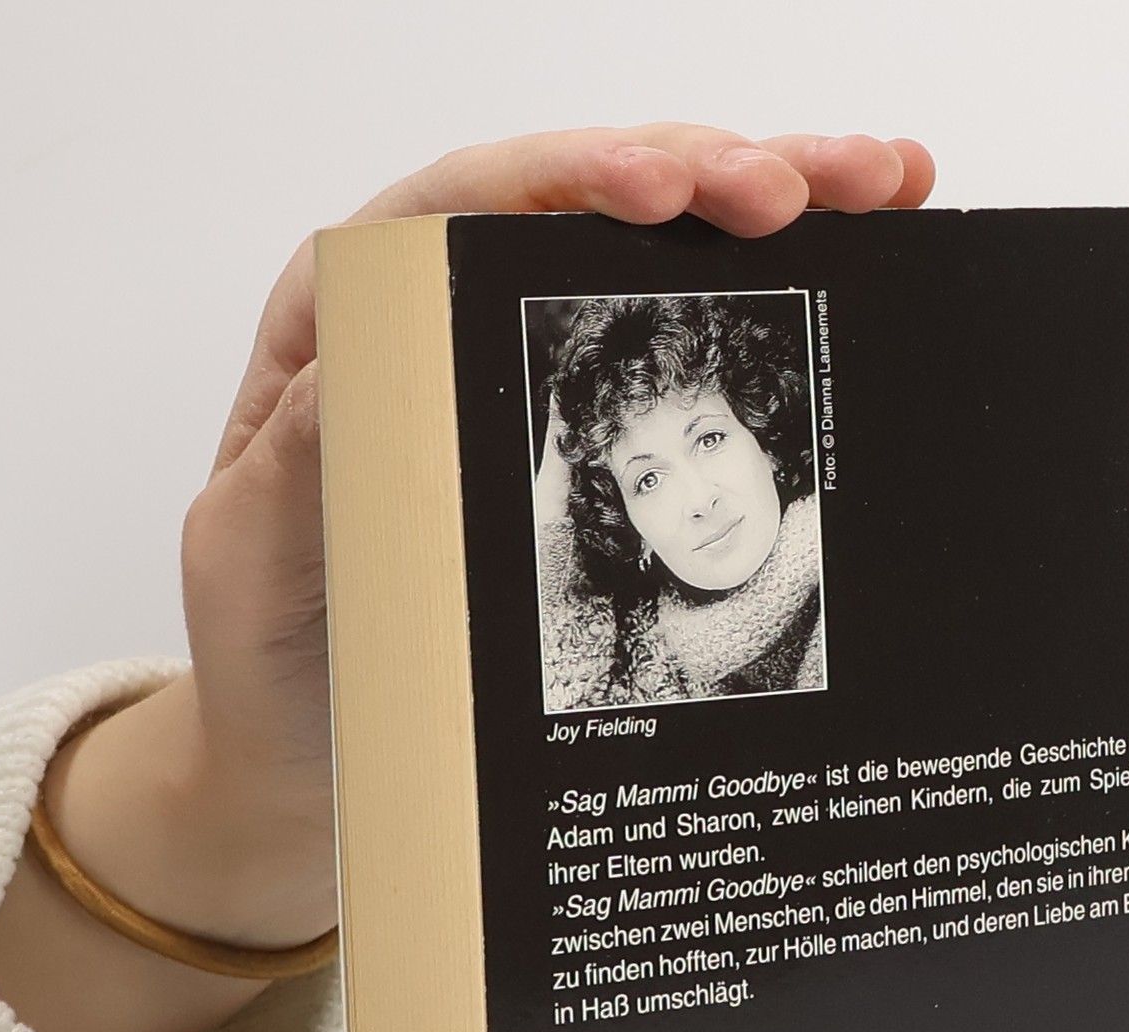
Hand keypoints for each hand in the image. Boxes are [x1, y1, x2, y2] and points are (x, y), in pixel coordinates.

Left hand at [0, 127, 935, 1031]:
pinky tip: (863, 251)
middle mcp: (446, 325)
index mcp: (352, 327)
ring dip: (773, 203)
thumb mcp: (250, 562)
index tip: (662, 194)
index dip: (572, 179)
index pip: (467, 207)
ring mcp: (529, 376)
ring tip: (879, 185)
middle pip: (588, 206)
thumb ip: (297, 465)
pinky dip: (779, 292)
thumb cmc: (268, 654)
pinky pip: (688, 348)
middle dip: (707, 174)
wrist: (309, 761)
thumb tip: (363, 366)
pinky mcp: (593, 446)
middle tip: (805, 189)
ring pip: (657, 256)